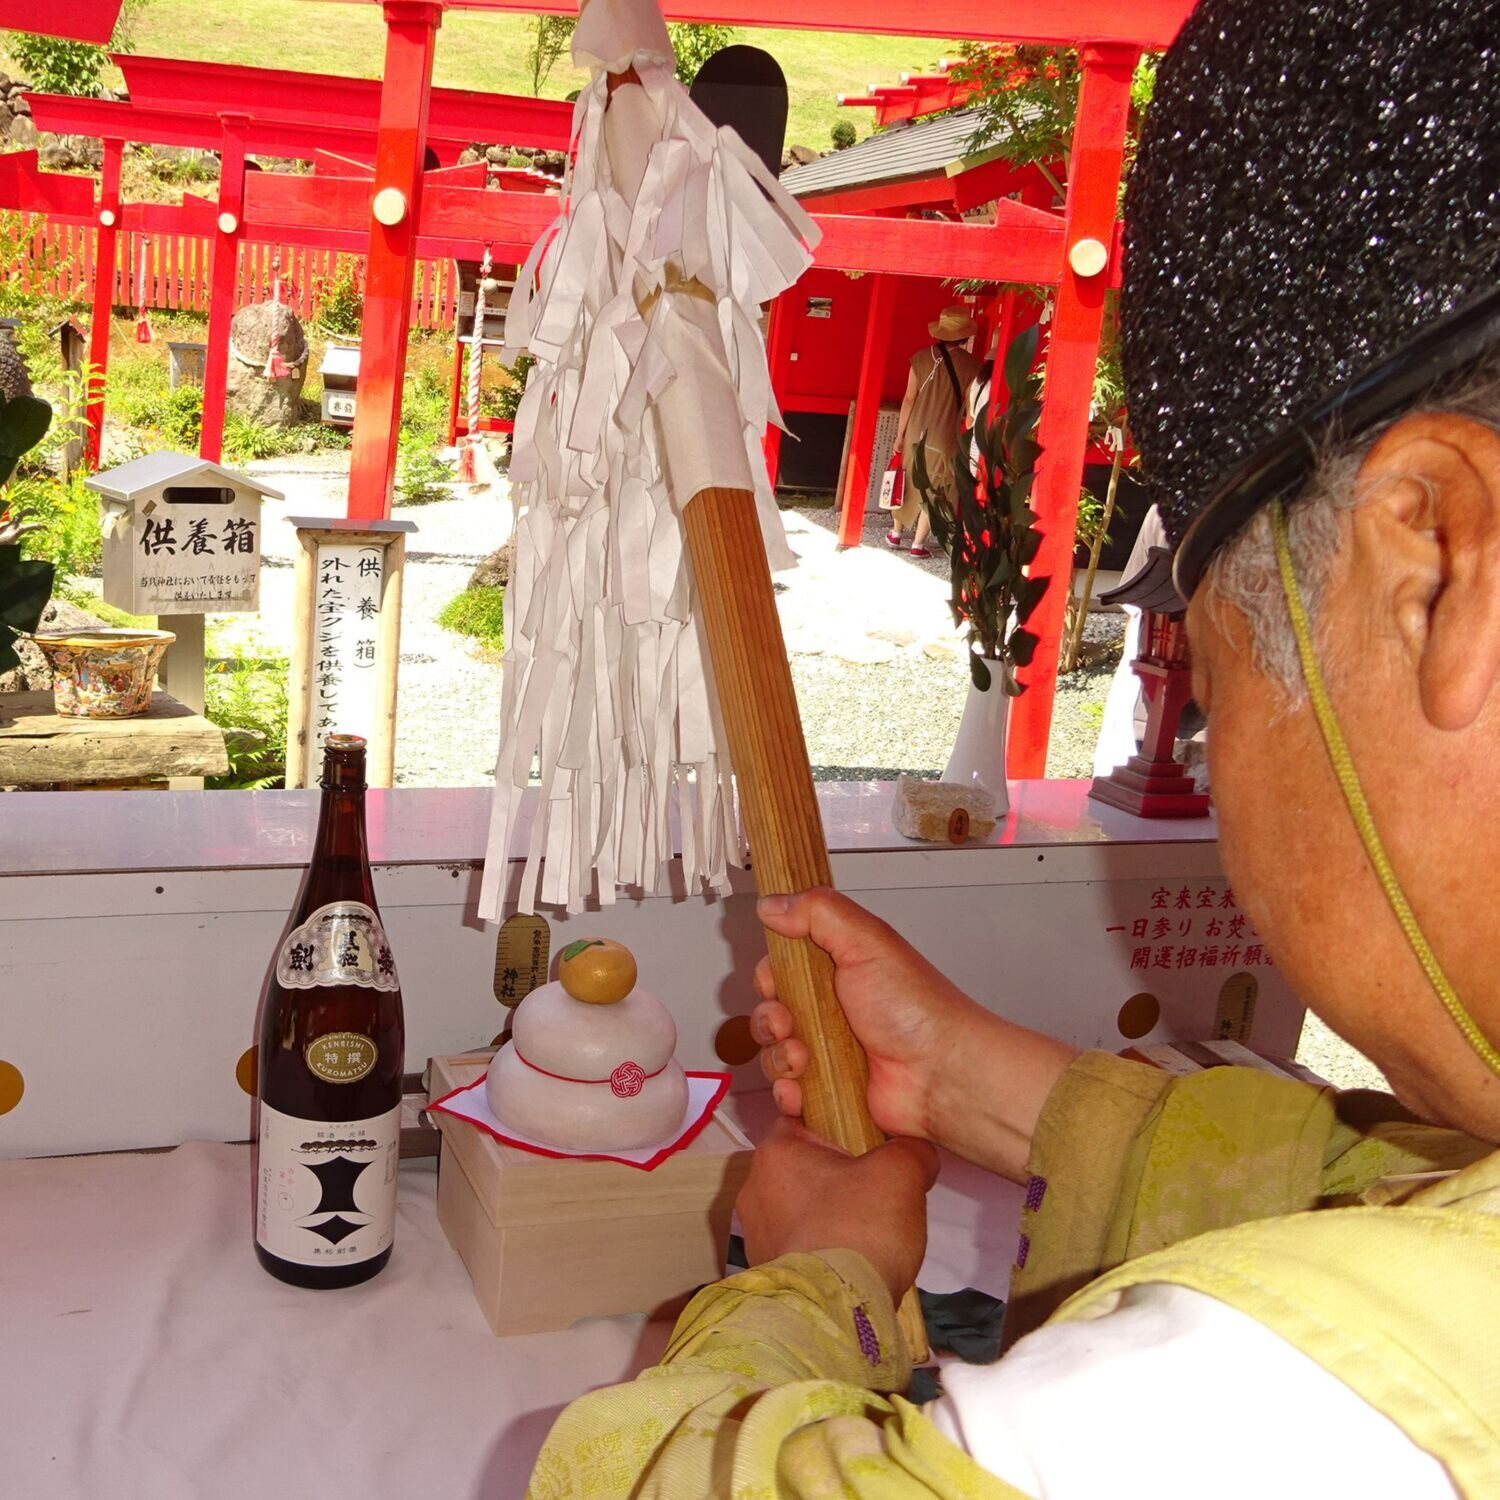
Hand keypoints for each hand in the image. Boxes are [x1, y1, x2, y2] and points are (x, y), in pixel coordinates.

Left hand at [737, 1117, 936, 1303]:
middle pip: (803, 1167)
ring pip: (801, 1209)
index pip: (801, 1118)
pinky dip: (822, 1250)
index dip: (836, 1125)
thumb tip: (915, 1152)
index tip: (865, 1143)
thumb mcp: (901, 1173)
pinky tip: (851, 1263)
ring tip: (867, 1234)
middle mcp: (754, 1189)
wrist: (836, 1311)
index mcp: (775, 1152)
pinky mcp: (766, 1273)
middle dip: (837, 1177)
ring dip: (829, 1215)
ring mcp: (756, 1235)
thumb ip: (911, 1149)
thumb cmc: (860, 1227)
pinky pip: (800, 1247)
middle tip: (875, 1191)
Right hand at [752, 889, 985, 1141]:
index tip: (776, 980)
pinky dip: (786, 1092)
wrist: (941, 1074)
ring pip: (773, 1053)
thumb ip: (818, 911)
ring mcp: (828, 1051)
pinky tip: (801, 1086)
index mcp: (838, 969)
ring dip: (777, 1056)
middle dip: (769, 1018)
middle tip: (789, 1021)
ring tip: (803, 1057)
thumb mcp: (867, 942)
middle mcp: (830, 1009)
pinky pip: (787, 1093)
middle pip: (770, 1010)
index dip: (771, 975)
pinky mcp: (828, 1088)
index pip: (781, 967)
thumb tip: (773, 904)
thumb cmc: (918, 1011)